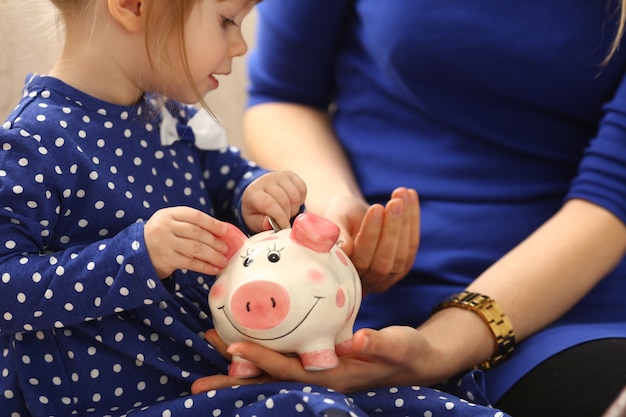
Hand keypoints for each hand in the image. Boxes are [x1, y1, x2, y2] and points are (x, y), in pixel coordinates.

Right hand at [144, 206, 239, 278]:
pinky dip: (204, 267)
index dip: (212, 223)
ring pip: (195, 249)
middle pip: (197, 233)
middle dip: (214, 242)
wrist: (137, 251)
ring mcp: (165, 243)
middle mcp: (165, 227)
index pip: (195, 217)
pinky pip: (190, 263)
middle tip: (226, 248)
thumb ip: (190, 223)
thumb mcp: (171, 222)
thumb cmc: (162, 235)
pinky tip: (213, 269)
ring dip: (212, 256)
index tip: (225, 231)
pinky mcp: (166, 259)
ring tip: (223, 260)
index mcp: (169, 214)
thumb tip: (220, 231)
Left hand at [191, 326, 442, 394]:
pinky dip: (257, 356)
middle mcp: (317, 381)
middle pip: (268, 381)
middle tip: (197, 381)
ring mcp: (314, 377)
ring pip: (269, 374)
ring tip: (209, 353)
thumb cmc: (405, 352)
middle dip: (233, 380)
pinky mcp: (315, 366)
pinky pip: (281, 363)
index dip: (261, 359)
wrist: (413, 362)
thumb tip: (356, 341)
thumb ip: (379, 343)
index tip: (233, 346)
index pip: (289, 371)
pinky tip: (239, 343)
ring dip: (238, 369)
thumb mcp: (398, 345)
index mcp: (332, 378)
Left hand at [241, 170, 306, 231]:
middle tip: (283, 220)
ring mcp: (278, 175)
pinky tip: (292, 203)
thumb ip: (260, 223)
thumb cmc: (257, 210)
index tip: (284, 227)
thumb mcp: (253, 221)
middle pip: (284, 200)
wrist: (260, 193)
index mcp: (253, 192)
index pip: (269, 203)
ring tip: (287, 211)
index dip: (279, 217)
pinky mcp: (290, 174)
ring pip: (295, 196)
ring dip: (294, 208)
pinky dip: (300, 200)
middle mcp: (265, 180)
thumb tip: (268, 223)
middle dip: (287, 215)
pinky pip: (302, 189)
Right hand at [324, 187, 419, 293]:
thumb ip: (336, 233)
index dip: (370, 235)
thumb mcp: (334, 220)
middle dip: (392, 230)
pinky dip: (413, 219)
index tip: (376, 208)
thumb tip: (344, 248)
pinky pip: (412, 246)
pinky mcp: (402, 267)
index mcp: (342, 278)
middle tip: (395, 203)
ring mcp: (386, 280)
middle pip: (383, 263)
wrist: (349, 217)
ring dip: (404, 223)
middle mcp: (365, 285)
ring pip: (401, 256)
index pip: (360, 261)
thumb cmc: (337, 218)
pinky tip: (411, 195)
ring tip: (401, 194)